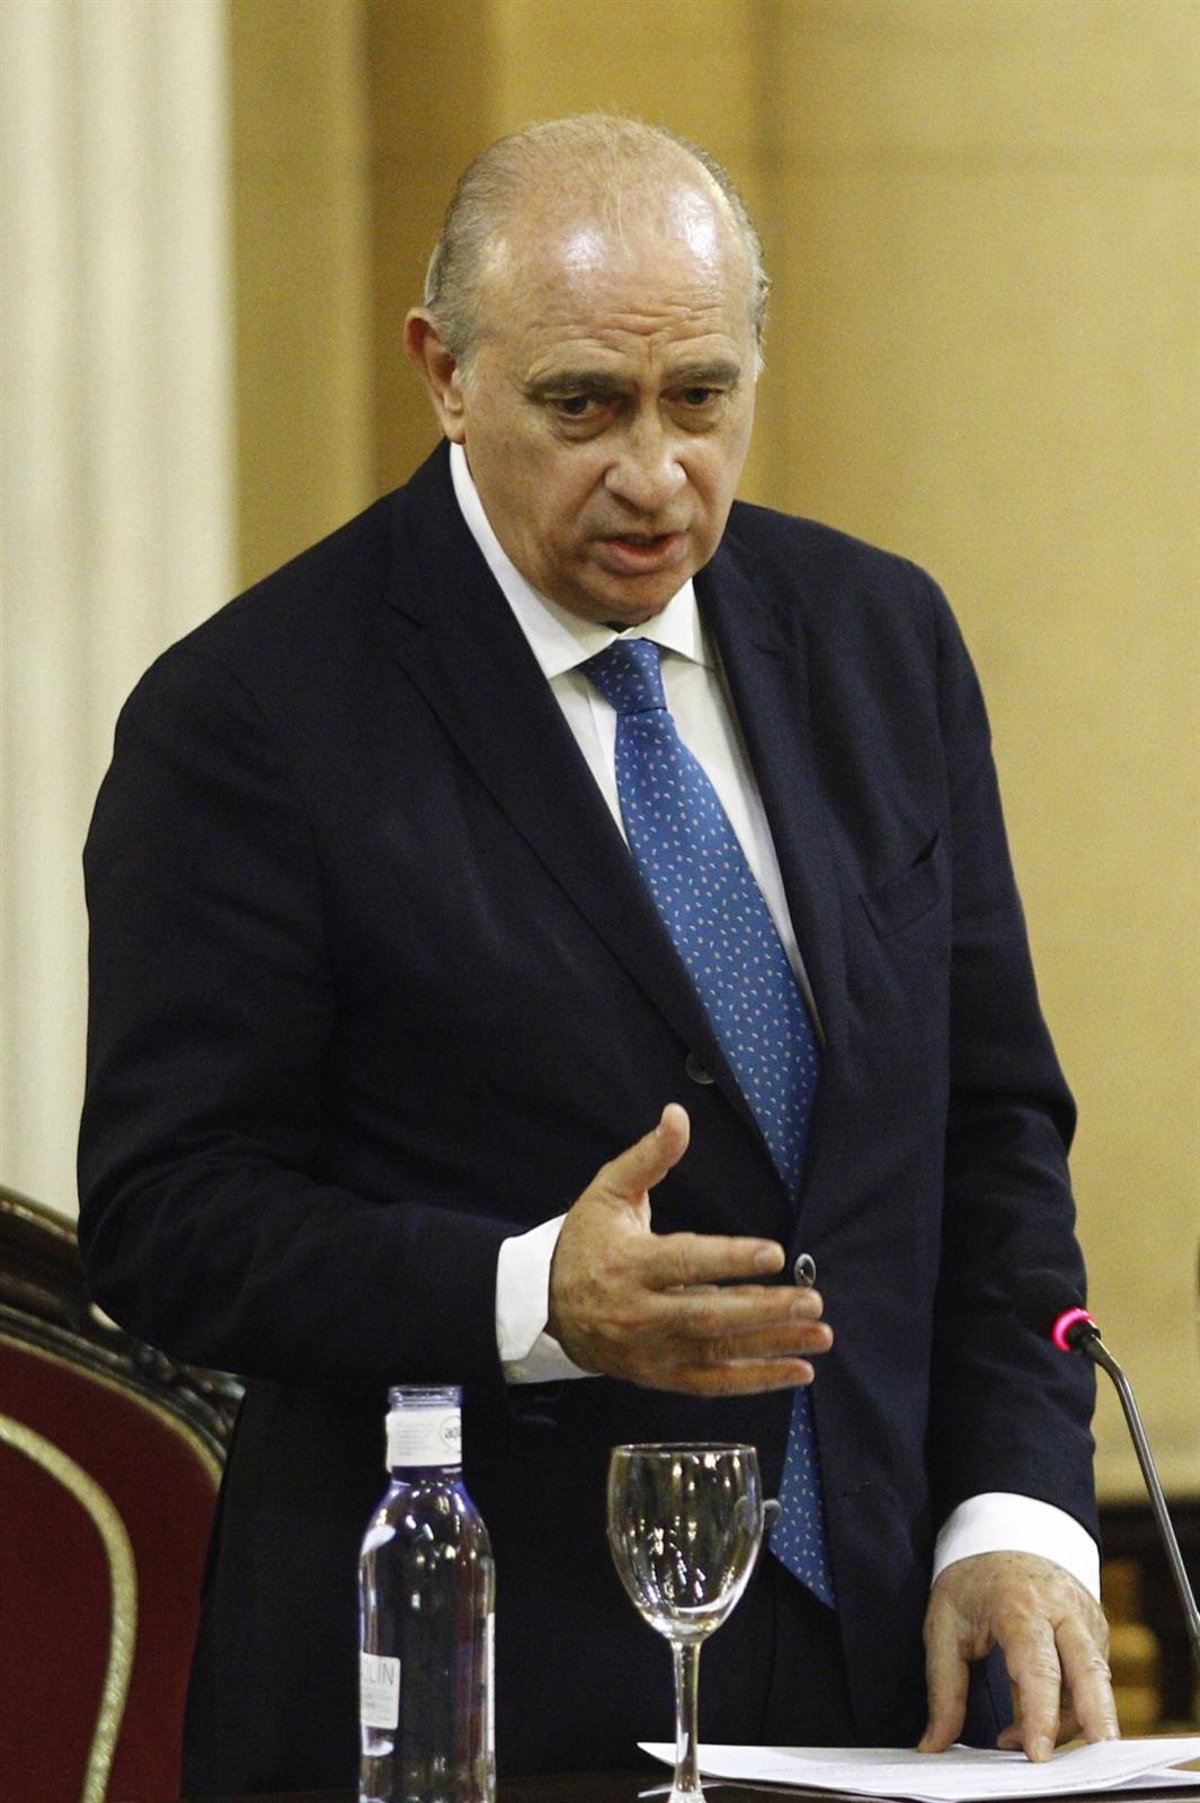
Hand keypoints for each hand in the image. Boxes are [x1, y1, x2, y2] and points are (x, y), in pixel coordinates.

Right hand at [546, 1102, 831, 1394]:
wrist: (546, 1306)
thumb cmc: (586, 1241)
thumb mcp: (609, 1191)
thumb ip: (649, 1157)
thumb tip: (678, 1115)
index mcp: (627, 1264)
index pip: (684, 1262)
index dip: (729, 1259)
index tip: (774, 1253)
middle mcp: (639, 1313)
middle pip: (707, 1315)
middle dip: (763, 1310)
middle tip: (811, 1301)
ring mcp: (650, 1350)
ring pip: (716, 1352)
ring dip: (772, 1346)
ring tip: (819, 1334)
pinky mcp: (660, 1375)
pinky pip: (712, 1383)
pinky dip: (756, 1380)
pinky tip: (798, 1369)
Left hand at [920, 1550, 1117, 1760]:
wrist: (1005, 1533)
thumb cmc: (972, 1581)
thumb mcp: (943, 1625)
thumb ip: (943, 1689)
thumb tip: (933, 1745)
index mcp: (1020, 1604)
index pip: (1038, 1666)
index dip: (1041, 1714)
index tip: (1038, 1756)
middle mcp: (1062, 1610)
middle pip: (1091, 1672)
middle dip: (1097, 1721)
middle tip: (1096, 1765)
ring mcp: (1086, 1618)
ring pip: (1096, 1682)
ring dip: (1072, 1722)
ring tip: (1023, 1741)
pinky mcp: (1096, 1629)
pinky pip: (1093, 1677)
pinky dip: (1073, 1706)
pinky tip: (1038, 1718)